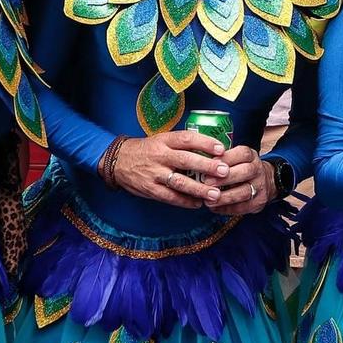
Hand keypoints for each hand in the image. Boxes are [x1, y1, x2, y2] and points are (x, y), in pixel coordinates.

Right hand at [109, 131, 228, 207]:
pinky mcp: (150, 189)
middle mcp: (160, 156)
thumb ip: (182, 145)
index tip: (221, 148)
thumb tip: (211, 150)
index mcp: (164, 140)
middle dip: (207, 166)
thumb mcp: (161, 140)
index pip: (187, 139)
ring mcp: (154, 174)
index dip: (205, 143)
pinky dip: (185, 202)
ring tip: (215, 194)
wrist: (117, 161)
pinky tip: (198, 203)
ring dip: (199, 189)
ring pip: (180, 182)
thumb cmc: (147, 150)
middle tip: (224, 171)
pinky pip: (170, 197)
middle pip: (186, 160)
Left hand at [205, 144, 269, 213]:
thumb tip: (201, 164)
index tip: (211, 163)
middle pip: (244, 172)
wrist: (265, 182)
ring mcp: (261, 186)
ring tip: (208, 200)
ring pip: (244, 192)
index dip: (226, 158)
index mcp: (251, 156)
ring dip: (224, 197)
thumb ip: (221, 160)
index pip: (242, 154)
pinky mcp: (259, 202)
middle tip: (207, 183)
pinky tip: (215, 208)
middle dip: (224, 179)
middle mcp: (258, 169)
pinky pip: (243, 207)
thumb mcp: (235, 159)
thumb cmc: (241, 169)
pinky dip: (227, 209)